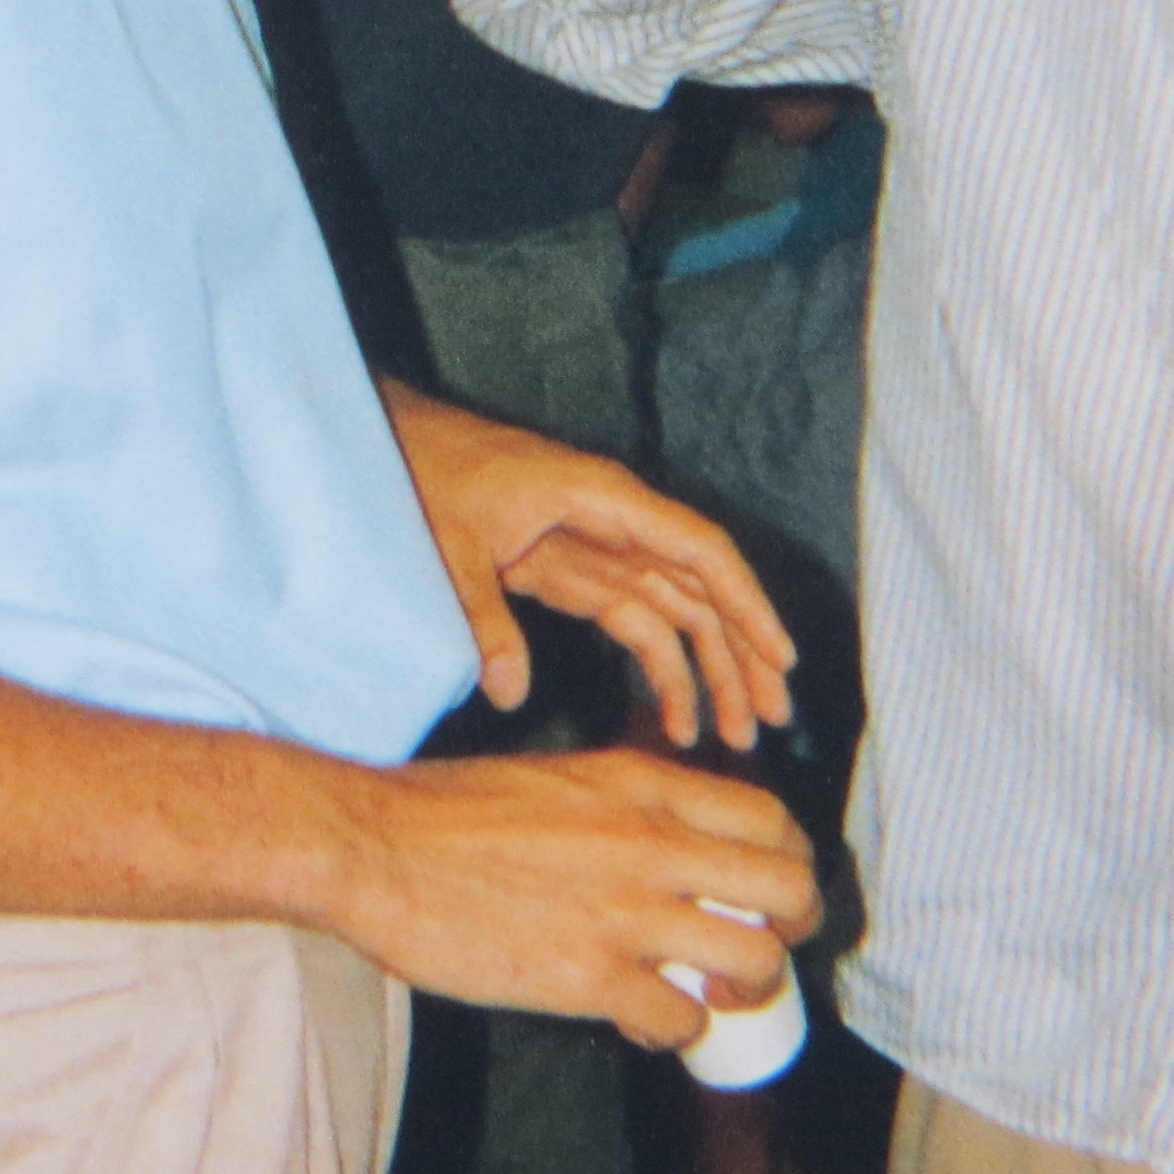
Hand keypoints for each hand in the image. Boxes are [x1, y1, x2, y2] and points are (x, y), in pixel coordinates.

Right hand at [328, 744, 818, 1046]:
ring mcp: (626, 912)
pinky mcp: (590, 977)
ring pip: (755, 961)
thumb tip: (665, 839)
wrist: (375, 848)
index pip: (772, 819)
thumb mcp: (558, 777)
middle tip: (758, 951)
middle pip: (790, 889)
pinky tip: (645, 1023)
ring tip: (710, 997)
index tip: (767, 891)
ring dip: (745, 991)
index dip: (789, 863)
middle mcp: (652, 842)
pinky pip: (679, 1020)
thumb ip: (622, 804)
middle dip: (792, 930)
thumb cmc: (447, 813)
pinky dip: (675, 1033)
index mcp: (642, 785)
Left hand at [385, 381, 796, 751]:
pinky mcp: (575, 571)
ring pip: (678, 609)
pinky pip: (638, 620)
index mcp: (603, 499)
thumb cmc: (428, 471)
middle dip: (743, 652)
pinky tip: (678, 714)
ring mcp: (599, 547)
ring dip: (712, 668)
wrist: (395, 441)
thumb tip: (510, 691)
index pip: (699, 549)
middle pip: (702, 589)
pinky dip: (663, 665)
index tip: (778, 657)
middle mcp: (617, 522)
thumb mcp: (451, 544)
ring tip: (738, 732)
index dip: (747, 603)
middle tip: (772, 720)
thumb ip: (482, 616)